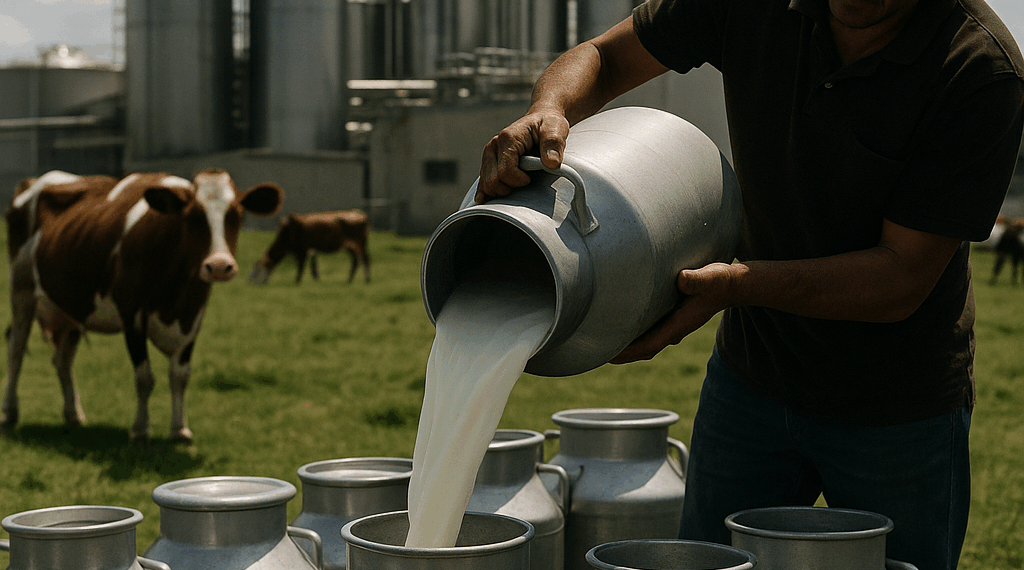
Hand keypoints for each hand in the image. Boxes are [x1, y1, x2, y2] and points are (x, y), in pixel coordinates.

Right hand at [476, 108, 569, 202]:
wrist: (542, 119)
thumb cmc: (549, 124)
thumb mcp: (556, 130)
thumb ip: (554, 145)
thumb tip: (552, 163)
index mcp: (507, 139)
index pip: (505, 171)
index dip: (519, 180)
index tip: (531, 178)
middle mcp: (493, 146)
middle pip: (491, 181)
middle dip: (508, 188)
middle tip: (524, 182)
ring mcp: (489, 154)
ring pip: (485, 184)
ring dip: (501, 190)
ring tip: (517, 183)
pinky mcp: (489, 161)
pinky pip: (482, 182)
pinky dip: (486, 192)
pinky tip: (486, 200)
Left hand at [610, 263, 738, 363]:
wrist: (732, 284)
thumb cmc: (720, 281)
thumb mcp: (710, 277)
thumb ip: (697, 280)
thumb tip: (682, 279)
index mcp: (679, 325)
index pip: (649, 345)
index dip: (628, 352)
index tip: (607, 356)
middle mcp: (674, 329)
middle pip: (642, 349)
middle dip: (620, 353)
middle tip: (594, 353)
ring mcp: (672, 325)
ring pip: (645, 342)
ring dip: (625, 345)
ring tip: (600, 343)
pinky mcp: (671, 317)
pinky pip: (648, 331)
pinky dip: (633, 333)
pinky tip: (619, 326)